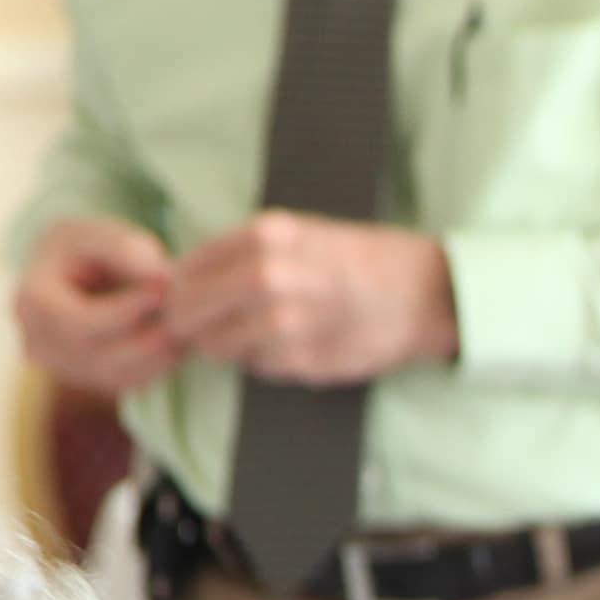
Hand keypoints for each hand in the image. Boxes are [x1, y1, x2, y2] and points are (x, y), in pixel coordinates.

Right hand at [16, 216, 192, 396]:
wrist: (69, 272)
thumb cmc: (82, 247)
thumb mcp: (96, 232)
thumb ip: (124, 248)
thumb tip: (159, 276)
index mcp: (31, 303)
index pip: (81, 323)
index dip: (125, 310)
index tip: (164, 291)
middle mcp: (38, 344)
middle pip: (99, 356)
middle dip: (147, 337)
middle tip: (185, 316)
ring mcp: (60, 368)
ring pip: (117, 375)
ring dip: (158, 356)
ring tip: (187, 326)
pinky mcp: (85, 380)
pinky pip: (125, 382)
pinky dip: (155, 366)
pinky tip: (178, 342)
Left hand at [160, 215, 457, 384]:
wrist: (423, 293)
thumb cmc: (362, 259)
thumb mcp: (301, 232)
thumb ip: (243, 252)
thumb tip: (184, 279)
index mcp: (267, 236)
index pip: (188, 270)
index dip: (176, 289)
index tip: (178, 297)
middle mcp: (270, 277)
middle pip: (190, 312)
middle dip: (186, 321)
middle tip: (192, 326)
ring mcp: (285, 323)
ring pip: (219, 346)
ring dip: (223, 344)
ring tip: (249, 332)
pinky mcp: (301, 361)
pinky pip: (256, 367)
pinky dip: (261, 360)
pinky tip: (284, 344)